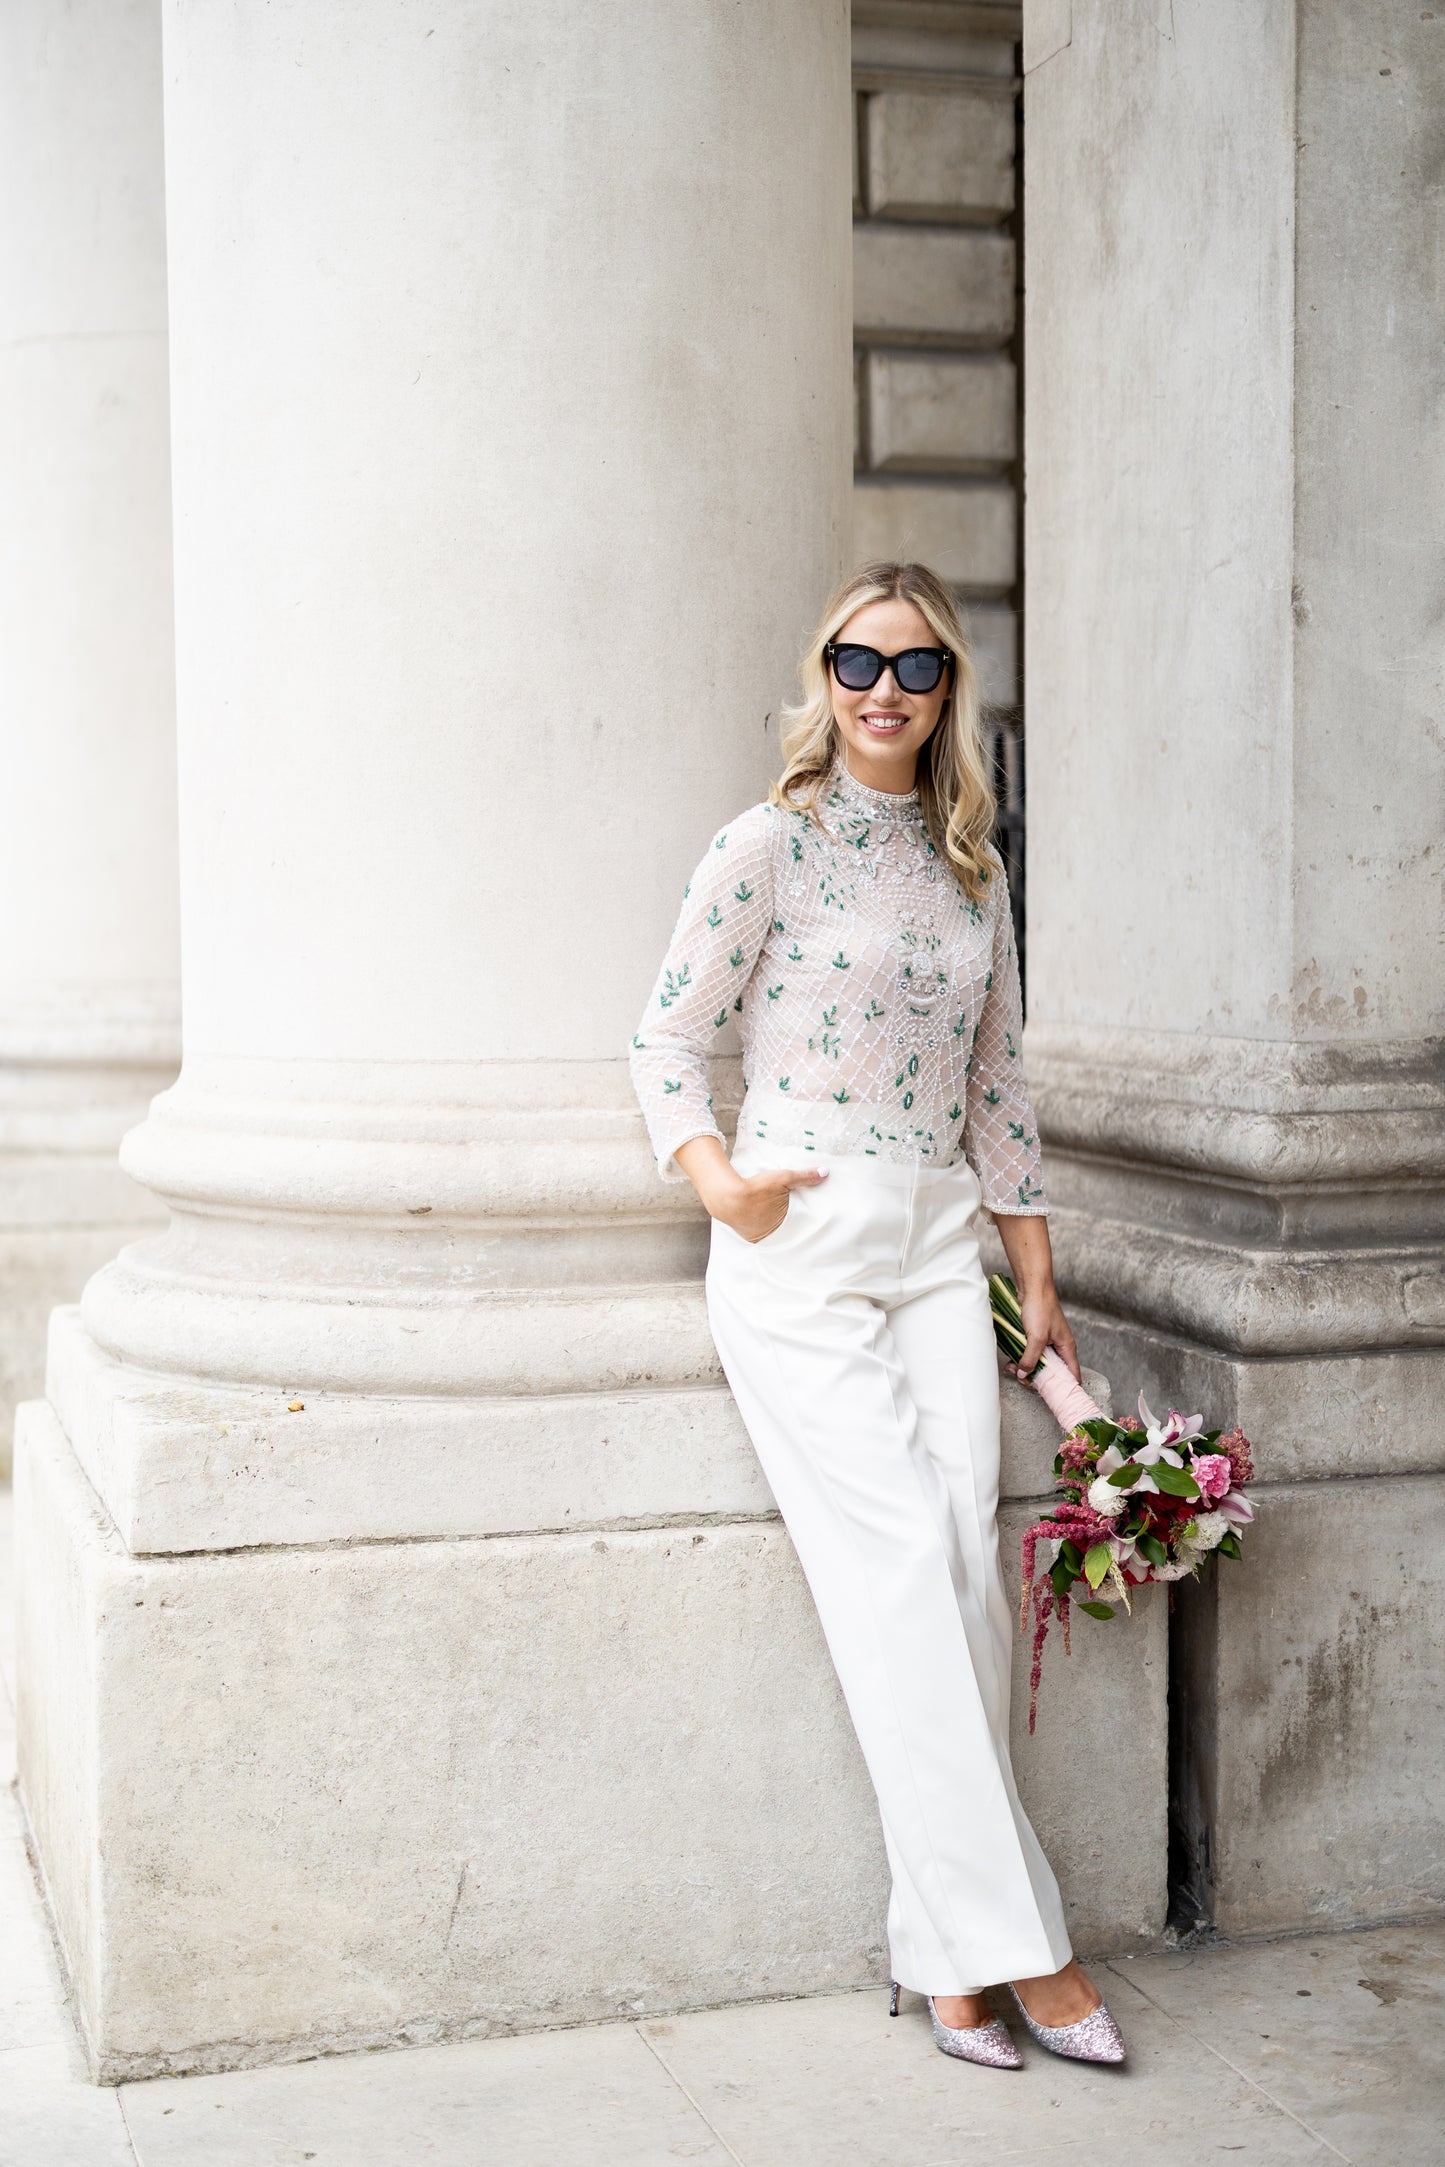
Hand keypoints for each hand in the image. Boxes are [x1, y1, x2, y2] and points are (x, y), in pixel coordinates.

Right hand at [673, 1135, 826, 1243]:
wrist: (725, 1195)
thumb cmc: (755, 1188)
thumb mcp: (783, 1178)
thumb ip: (805, 1177)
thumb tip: (825, 1173)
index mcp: (783, 1226)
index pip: (799, 1225)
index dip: (803, 1220)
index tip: (808, 1217)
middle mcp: (770, 1235)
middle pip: (785, 1230)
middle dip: (790, 1223)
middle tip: (795, 1216)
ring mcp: (756, 1236)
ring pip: (771, 1232)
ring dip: (774, 1226)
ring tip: (777, 1217)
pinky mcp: (746, 1234)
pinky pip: (758, 1232)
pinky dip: (761, 1226)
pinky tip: (761, 1219)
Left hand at [1008, 1281, 1079, 1383]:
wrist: (1032, 1286)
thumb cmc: (1041, 1308)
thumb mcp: (1036, 1337)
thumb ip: (1031, 1358)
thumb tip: (1024, 1374)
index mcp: (1067, 1348)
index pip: (1072, 1375)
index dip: (1064, 1387)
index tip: (1051, 1395)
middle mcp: (1059, 1347)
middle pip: (1052, 1372)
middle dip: (1037, 1378)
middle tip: (1023, 1379)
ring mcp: (1047, 1342)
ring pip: (1038, 1364)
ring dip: (1025, 1369)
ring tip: (1013, 1368)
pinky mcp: (1035, 1337)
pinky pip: (1029, 1354)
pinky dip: (1021, 1358)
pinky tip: (1011, 1360)